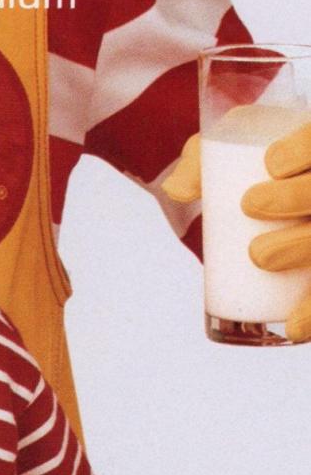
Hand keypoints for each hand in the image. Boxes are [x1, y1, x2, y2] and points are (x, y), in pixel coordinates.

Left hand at [163, 120, 310, 341]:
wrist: (286, 193)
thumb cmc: (256, 169)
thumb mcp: (228, 153)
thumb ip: (201, 162)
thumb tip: (177, 191)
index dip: (307, 148)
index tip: (272, 163)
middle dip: (296, 198)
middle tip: (250, 205)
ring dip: (305, 248)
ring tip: (258, 257)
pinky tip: (293, 327)